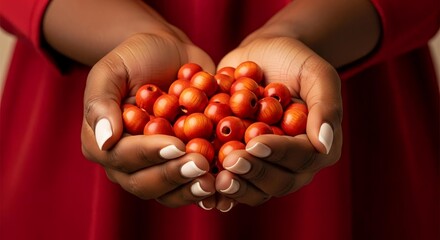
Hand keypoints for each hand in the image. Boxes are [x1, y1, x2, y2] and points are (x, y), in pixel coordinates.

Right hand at [81, 33, 217, 207]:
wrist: (171, 55)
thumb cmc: (137, 58)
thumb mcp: (113, 70)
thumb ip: (101, 102)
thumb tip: (104, 141)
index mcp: (102, 143)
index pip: (121, 156)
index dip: (148, 154)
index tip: (176, 145)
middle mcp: (126, 163)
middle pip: (144, 182)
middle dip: (173, 175)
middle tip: (200, 164)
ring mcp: (155, 167)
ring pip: (168, 192)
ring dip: (190, 189)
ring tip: (213, 180)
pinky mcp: (180, 166)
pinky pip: (190, 185)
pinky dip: (205, 188)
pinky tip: (224, 186)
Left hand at [213, 37, 342, 210]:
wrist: (259, 57)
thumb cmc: (292, 60)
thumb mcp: (315, 72)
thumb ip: (326, 105)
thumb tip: (324, 144)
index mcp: (318, 145)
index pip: (303, 157)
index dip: (280, 153)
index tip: (255, 143)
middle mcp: (294, 164)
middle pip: (279, 181)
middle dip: (254, 172)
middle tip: (231, 161)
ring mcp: (267, 167)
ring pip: (256, 189)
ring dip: (237, 187)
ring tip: (216, 179)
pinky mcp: (244, 164)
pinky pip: (234, 184)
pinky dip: (220, 190)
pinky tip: (204, 190)